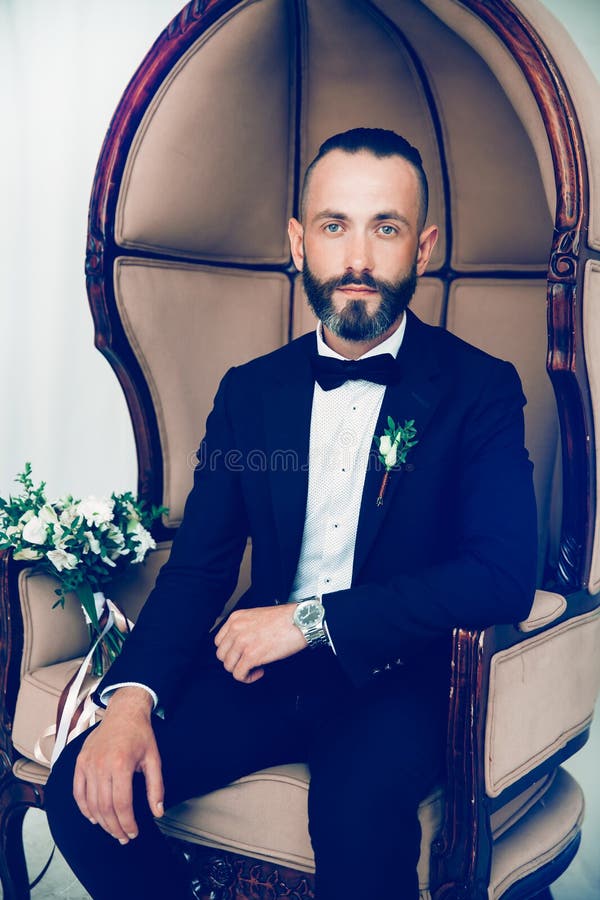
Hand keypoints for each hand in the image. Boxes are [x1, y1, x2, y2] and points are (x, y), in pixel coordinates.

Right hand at [73, 686, 162, 842]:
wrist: (124, 712)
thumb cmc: (140, 734)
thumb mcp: (154, 759)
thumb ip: (156, 787)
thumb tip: (158, 812)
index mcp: (121, 764)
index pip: (122, 804)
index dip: (128, 823)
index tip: (133, 833)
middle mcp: (101, 765)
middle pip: (105, 807)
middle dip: (115, 827)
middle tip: (123, 837)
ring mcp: (88, 764)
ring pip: (91, 803)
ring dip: (101, 822)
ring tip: (112, 830)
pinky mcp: (80, 762)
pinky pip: (78, 792)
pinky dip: (84, 808)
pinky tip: (94, 818)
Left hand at [214, 604, 306, 682]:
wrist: (300, 621)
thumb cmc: (285, 619)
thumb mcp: (257, 616)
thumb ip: (245, 628)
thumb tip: (242, 645)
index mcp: (236, 618)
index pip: (219, 641)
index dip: (230, 651)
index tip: (240, 655)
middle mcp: (236, 629)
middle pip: (222, 655)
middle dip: (235, 662)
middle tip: (248, 662)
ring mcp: (242, 642)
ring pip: (229, 666)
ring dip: (241, 670)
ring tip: (255, 668)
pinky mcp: (251, 656)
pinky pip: (239, 674)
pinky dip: (248, 678)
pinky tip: (259, 672)